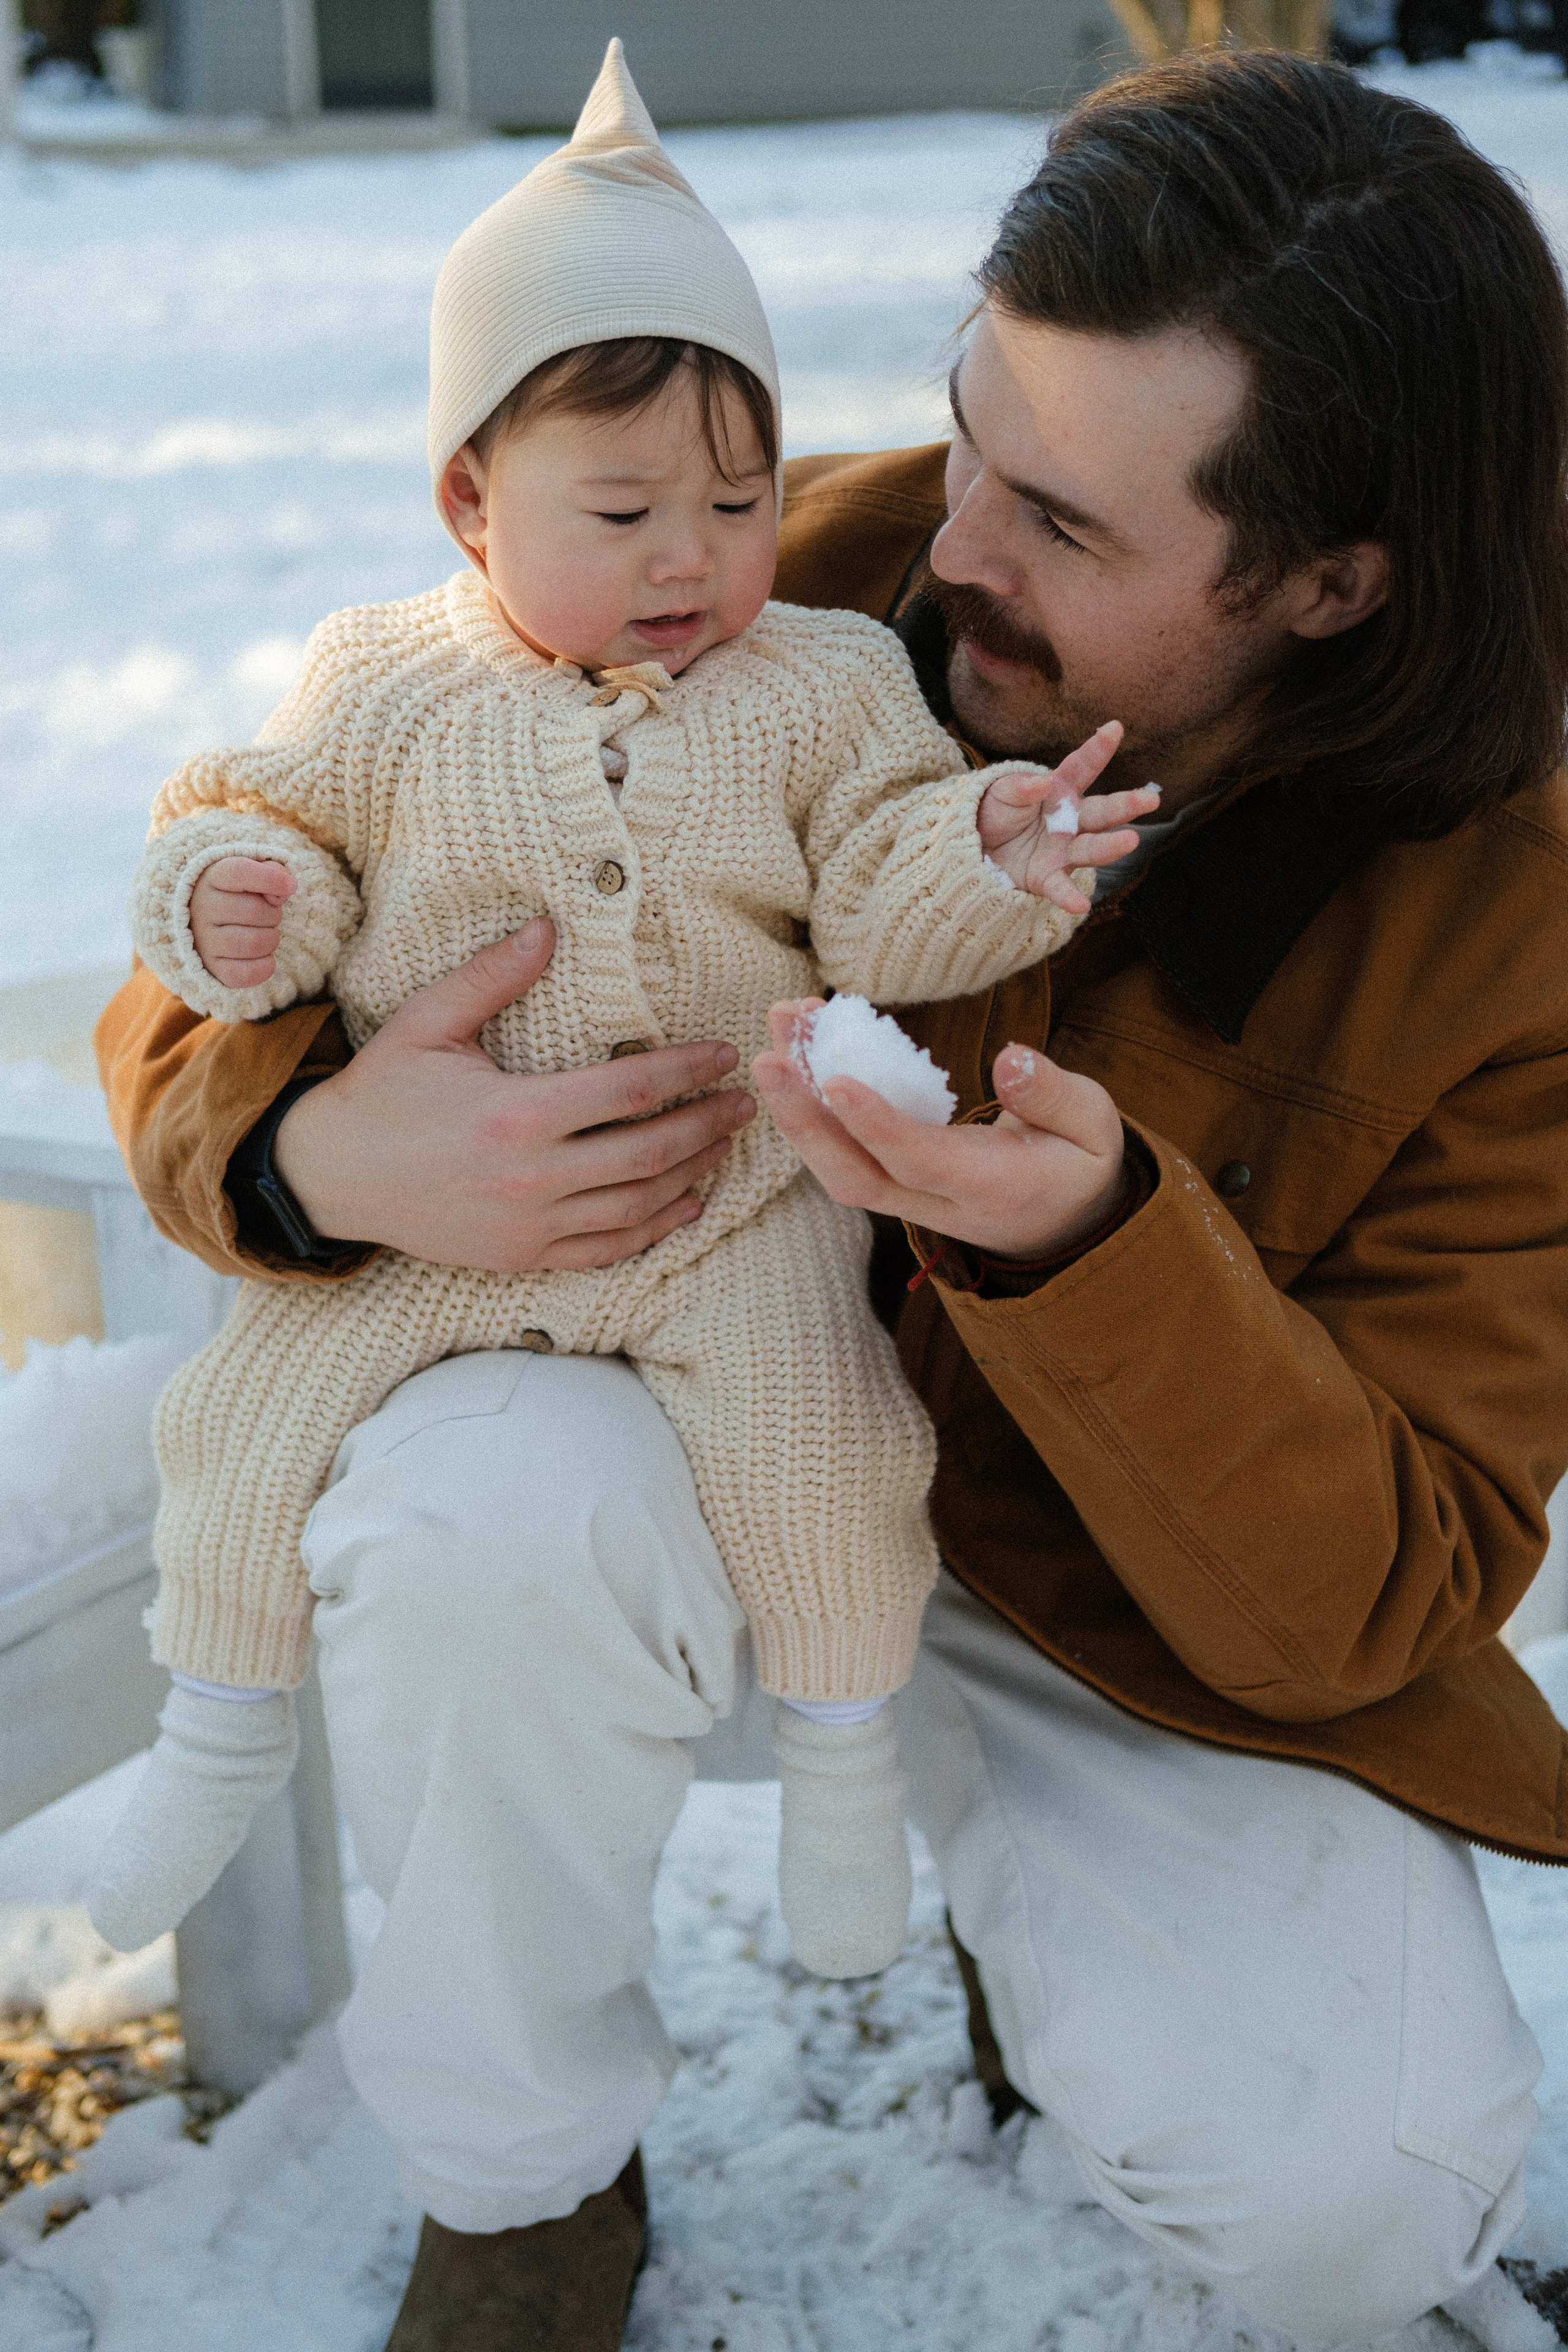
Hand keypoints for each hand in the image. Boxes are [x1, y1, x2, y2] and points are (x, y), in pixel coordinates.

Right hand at [190, 856, 296, 986]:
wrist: (212, 922)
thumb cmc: (241, 893)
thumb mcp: (255, 872)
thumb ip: (273, 871)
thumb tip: (284, 890)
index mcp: (213, 877)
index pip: (240, 872)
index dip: (270, 879)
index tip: (291, 886)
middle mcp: (202, 908)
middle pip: (254, 911)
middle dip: (274, 914)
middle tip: (270, 916)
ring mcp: (204, 939)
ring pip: (253, 943)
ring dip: (271, 940)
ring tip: (266, 935)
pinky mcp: (211, 967)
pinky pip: (245, 974)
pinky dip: (264, 966)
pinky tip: (263, 956)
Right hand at [274, 918, 755, 1272]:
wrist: (331, 1176)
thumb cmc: (381, 1094)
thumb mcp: (427, 1024)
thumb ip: (492, 977)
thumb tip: (547, 926)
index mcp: (519, 1114)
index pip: (631, 1089)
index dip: (687, 1070)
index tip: (722, 1054)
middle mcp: (534, 1177)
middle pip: (651, 1152)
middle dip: (707, 1125)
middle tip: (744, 1102)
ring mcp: (532, 1225)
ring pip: (639, 1205)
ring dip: (692, 1175)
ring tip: (725, 1146)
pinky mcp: (524, 1256)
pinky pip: (608, 1249)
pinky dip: (655, 1230)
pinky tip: (687, 1206)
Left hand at [754, 1000, 1125, 1260]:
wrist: (1062, 1221)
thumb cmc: (1076, 1162)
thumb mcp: (1092, 1126)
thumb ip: (1055, 1095)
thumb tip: (1011, 1060)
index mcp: (992, 1188)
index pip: (921, 1162)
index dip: (876, 1124)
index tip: (835, 1078)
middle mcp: (938, 1202)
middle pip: (855, 1178)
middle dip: (806, 1121)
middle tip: (771, 1055)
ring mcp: (908, 1198)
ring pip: (837, 1169)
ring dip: (797, 1105)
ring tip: (778, 1032)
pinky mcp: (891, 1180)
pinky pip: (842, 1150)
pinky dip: (811, 1102)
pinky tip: (798, 1046)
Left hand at [977, 721, 1159, 912]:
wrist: (975, 850)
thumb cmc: (995, 813)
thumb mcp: (1000, 794)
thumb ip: (1019, 788)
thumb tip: (1041, 784)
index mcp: (1059, 791)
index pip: (1081, 767)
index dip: (1097, 749)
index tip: (1114, 728)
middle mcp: (1069, 821)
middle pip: (1102, 812)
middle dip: (1126, 805)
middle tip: (1150, 799)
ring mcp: (1062, 851)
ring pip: (1092, 848)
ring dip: (1111, 846)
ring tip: (1131, 840)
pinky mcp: (1047, 878)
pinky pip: (1061, 888)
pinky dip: (1070, 896)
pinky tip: (1082, 904)